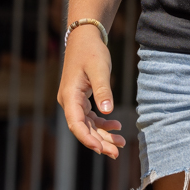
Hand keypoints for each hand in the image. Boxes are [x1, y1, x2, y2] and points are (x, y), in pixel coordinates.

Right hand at [57, 25, 125, 157]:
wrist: (85, 37)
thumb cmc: (91, 51)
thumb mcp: (99, 68)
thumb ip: (103, 89)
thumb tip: (108, 111)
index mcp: (69, 96)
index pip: (76, 124)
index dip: (88, 139)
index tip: (101, 149)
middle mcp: (69, 101)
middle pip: (83, 128)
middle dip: (100, 142)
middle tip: (117, 152)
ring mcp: (74, 101)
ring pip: (87, 125)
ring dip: (103, 134)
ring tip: (121, 142)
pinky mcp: (81, 98)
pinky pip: (90, 116)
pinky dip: (102, 123)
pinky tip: (116, 125)